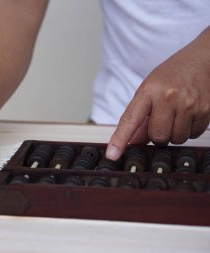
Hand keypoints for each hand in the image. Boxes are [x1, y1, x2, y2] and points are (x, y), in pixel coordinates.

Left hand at [106, 27, 209, 160]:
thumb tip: (133, 142)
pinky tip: (189, 113)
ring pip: (176, 139)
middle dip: (158, 134)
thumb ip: (139, 116)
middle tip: (162, 119)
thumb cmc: (171, 75)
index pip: (130, 120)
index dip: (120, 139)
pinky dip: (189, 129)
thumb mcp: (149, 89)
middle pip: (158, 136)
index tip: (112, 154)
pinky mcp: (206, 109)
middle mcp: (169, 97)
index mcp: (149, 91)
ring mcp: (189, 104)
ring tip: (176, 113)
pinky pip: (193, 135)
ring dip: (174, 133)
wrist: (203, 58)